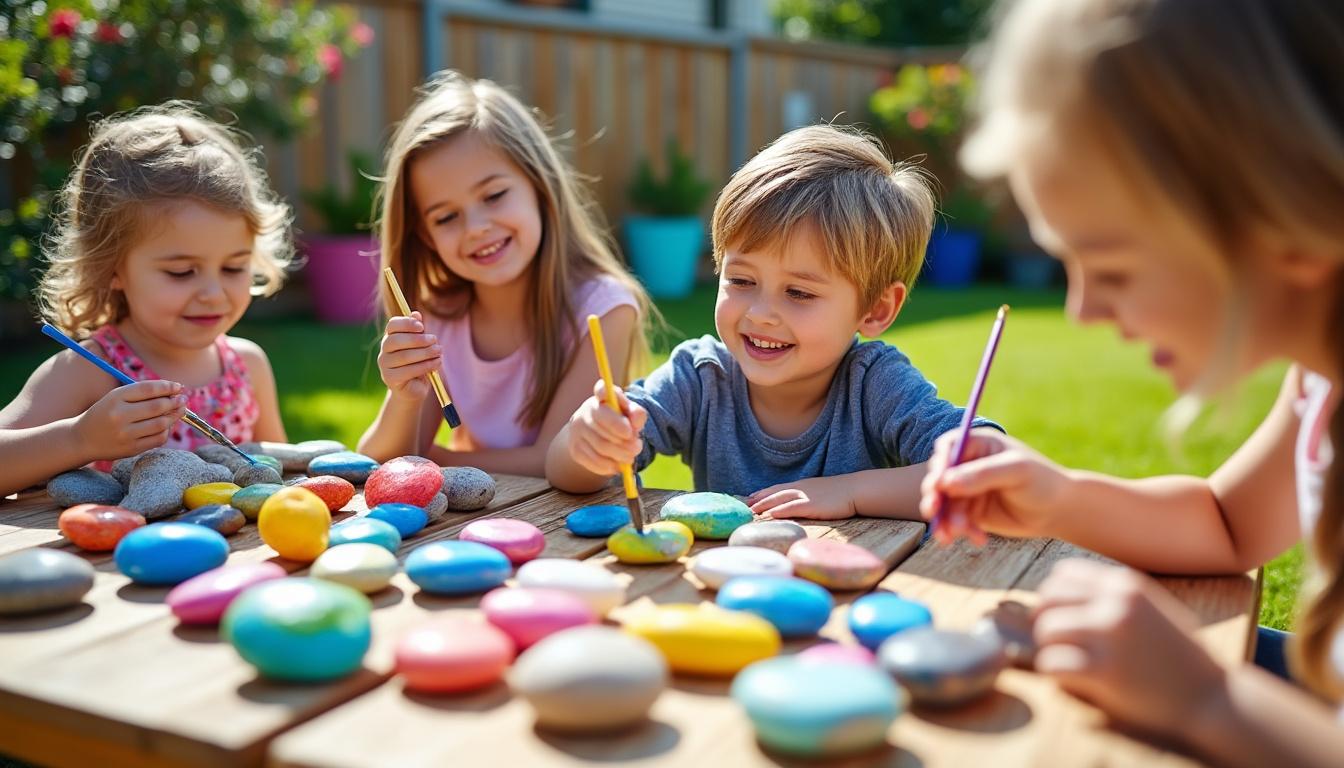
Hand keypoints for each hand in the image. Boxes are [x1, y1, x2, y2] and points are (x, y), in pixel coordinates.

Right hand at [73, 380, 186, 460]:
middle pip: (157, 406)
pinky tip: (166, 425)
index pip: (148, 389)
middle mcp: (120, 416)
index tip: (178, 387)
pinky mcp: (131, 449)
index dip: (167, 387)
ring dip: (174, 416)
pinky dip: (166, 431)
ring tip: (179, 410)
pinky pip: (158, 439)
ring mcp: (125, 434)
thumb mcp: (116, 398)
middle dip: (175, 401)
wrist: (82, 439)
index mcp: (115, 398)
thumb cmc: (105, 414)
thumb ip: (141, 394)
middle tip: (183, 399)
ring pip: (161, 423)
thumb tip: (174, 392)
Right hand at [377, 311, 439, 401]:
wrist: (414, 389)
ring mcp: (385, 365)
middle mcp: (383, 350)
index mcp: (390, 337)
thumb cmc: (419, 363)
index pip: (392, 325)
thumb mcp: (421, 345)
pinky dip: (425, 366)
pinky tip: (437, 363)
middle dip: (418, 339)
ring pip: (404, 356)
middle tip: (435, 340)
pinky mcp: (390, 379)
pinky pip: (408, 371)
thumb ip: (418, 331)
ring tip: (439, 352)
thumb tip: (416, 314)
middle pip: (396, 340)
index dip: (406, 323)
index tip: (422, 327)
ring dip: (425, 353)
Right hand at [566, 380, 646, 476]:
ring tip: (630, 457)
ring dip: (619, 455)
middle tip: (637, 447)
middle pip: (605, 428)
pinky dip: (609, 466)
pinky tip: (618, 465)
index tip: (629, 430)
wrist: (594, 433)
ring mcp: (577, 430)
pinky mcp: (575, 449)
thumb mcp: (629, 413)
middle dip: (625, 442)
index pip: (602, 391)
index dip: (612, 407)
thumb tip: (636, 421)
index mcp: (601, 396)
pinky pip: (593, 461)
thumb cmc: (618, 420)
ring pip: (601, 447)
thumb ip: (636, 413)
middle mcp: (586, 410)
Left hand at [747, 476, 856, 520]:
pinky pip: (793, 507)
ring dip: (764, 505)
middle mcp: (800, 489)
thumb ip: (809, 496)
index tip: (750, 498)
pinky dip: (780, 510)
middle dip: (759, 500)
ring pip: (780, 499)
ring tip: (752, 511)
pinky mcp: (813, 506)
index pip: (778, 489)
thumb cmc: (841, 493)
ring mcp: (806, 496)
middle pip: (775, 493)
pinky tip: (771, 514)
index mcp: (802, 485)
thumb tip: (801, 504)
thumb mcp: (821, 491)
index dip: (763, 493)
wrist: (856, 490)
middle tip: (745, 506)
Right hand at [919, 427, 1069, 543]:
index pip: (948, 448)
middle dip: (934, 496)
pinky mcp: (970, 512)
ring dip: (947, 519)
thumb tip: (946, 482)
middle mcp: (967, 466)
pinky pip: (955, 522)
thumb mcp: (1016, 471)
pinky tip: (979, 539)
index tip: (938, 484)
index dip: (939, 464)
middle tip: (933, 511)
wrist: (1058, 511)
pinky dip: (961, 531)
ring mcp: (967, 490)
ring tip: (957, 534)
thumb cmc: (1041, 481)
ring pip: (944, 504)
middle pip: (939, 477)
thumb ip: (982, 474)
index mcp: (978, 445)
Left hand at [1033, 559, 1225, 740]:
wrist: (1213, 699)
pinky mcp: (1104, 670)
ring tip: (1069, 663)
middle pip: (1047, 599)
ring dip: (1050, 649)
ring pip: (1045, 630)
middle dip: (1046, 622)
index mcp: (1126, 585)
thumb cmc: (1179, 657)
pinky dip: (1055, 673)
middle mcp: (1117, 603)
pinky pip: (1051, 663)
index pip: (1061, 575)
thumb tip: (1055, 598)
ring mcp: (1110, 635)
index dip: (1055, 599)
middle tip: (1059, 644)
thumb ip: (1111, 597)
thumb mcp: (1151, 609)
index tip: (1064, 618)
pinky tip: (1074, 680)